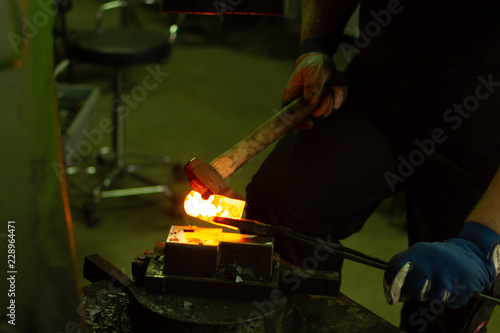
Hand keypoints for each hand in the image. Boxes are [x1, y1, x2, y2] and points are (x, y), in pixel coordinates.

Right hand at [283, 52, 346, 128]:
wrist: (324, 59)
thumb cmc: (313, 64)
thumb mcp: (311, 71)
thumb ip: (311, 86)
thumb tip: (310, 103)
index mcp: (293, 96)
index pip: (291, 115)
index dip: (298, 123)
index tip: (309, 124)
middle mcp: (304, 103)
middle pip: (312, 116)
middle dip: (323, 107)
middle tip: (327, 94)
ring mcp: (317, 104)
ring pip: (327, 111)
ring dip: (333, 99)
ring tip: (332, 86)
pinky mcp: (329, 102)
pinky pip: (337, 104)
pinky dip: (340, 94)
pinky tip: (337, 85)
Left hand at [384, 222, 499, 307]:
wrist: (472, 253)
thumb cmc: (437, 261)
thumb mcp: (420, 258)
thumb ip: (404, 273)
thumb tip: (392, 298)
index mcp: (417, 251)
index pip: (394, 269)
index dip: (390, 287)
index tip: (392, 298)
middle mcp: (430, 260)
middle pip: (416, 290)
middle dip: (419, 292)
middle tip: (427, 284)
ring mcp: (447, 272)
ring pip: (433, 298)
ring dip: (436, 295)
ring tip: (443, 282)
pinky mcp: (463, 285)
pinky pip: (450, 303)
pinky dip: (452, 298)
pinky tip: (455, 285)